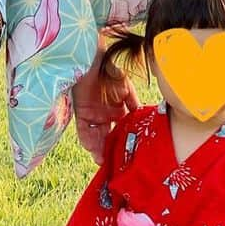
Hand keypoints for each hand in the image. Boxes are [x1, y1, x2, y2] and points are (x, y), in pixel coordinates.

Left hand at [71, 44, 139, 163]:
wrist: (93, 60)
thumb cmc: (111, 71)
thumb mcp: (127, 89)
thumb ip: (134, 104)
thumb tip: (143, 118)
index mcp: (117, 112)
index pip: (121, 132)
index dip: (123, 143)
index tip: (128, 155)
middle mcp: (105, 116)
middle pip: (107, 138)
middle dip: (110, 151)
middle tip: (113, 164)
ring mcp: (93, 115)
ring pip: (96, 137)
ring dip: (98, 149)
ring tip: (102, 160)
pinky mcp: (82, 113)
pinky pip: (83, 130)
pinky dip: (87, 139)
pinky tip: (91, 148)